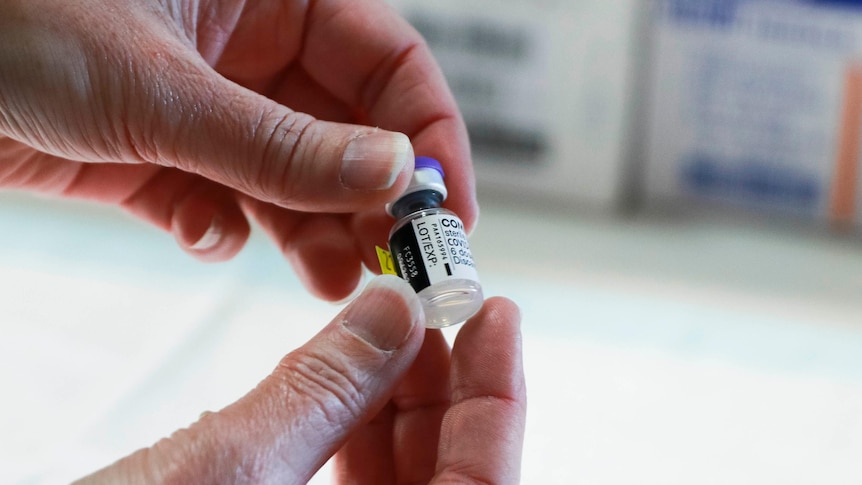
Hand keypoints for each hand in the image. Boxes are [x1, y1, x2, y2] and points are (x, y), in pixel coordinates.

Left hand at [0, 0, 476, 299]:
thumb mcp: (161, 86)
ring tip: (332, 278)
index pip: (389, 61)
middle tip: (395, 261)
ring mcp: (209, 110)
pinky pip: (223, 203)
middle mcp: (249, 51)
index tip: (444, 207)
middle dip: (372, 198)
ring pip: (292, 179)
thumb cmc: (10, 21)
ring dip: (312, 230)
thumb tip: (389, 172)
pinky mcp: (164, 160)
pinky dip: (221, 228)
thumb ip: (280, 143)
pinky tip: (203, 232)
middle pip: (349, 131)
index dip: (426, 134)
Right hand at [75, 276, 525, 483]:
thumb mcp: (231, 471)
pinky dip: (339, 423)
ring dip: (389, 395)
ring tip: (383, 325)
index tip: (498, 320)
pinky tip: (327, 373)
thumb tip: (391, 316)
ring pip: (389, 474)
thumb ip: (320, 392)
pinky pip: (336, 480)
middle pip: (443, 472)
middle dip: (439, 382)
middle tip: (430, 307)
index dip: (499, 398)